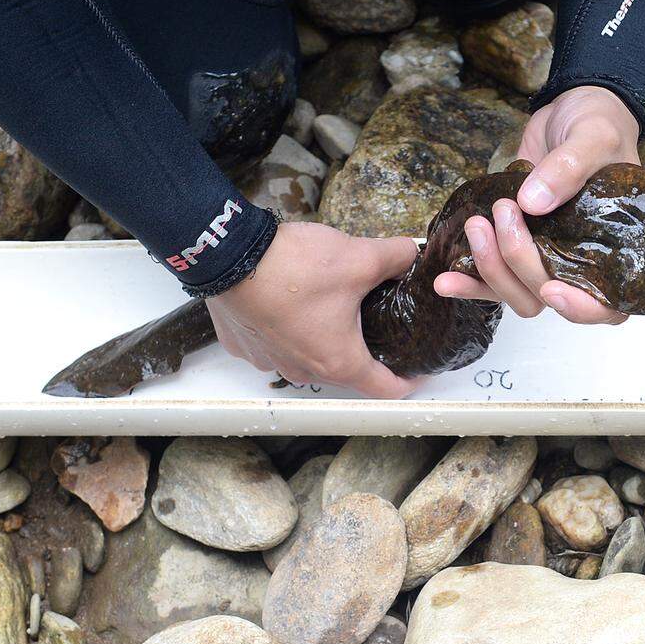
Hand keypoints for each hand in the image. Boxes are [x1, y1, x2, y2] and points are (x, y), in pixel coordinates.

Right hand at [207, 222, 421, 398]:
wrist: (228, 254)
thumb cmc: (291, 266)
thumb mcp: (359, 257)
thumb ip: (396, 257)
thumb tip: (409, 255)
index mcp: (338, 362)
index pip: (385, 389)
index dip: (408, 382)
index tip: (416, 372)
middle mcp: (303, 370)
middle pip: (345, 371)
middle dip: (364, 350)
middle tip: (377, 321)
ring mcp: (270, 361)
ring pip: (308, 357)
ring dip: (322, 337)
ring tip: (330, 303)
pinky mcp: (245, 345)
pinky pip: (276, 344)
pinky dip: (289, 328)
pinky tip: (292, 301)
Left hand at [434, 85, 638, 323]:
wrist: (571, 111)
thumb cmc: (599, 125)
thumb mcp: (594, 137)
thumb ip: (568, 168)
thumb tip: (532, 203)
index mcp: (615, 248)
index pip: (606, 304)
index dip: (579, 307)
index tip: (551, 289)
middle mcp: (581, 262)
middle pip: (547, 296)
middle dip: (519, 263)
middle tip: (504, 210)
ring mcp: (545, 258)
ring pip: (517, 294)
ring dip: (490, 270)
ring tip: (476, 227)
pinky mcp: (514, 249)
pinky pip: (491, 279)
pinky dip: (467, 282)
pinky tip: (445, 278)